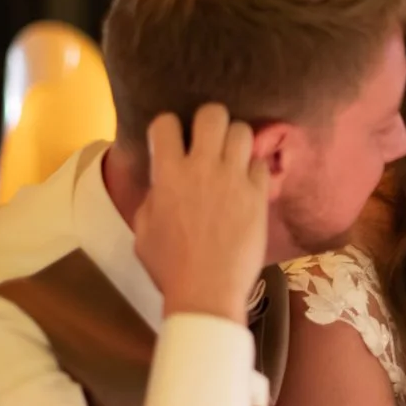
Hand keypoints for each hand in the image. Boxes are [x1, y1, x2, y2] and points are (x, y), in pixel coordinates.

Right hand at [135, 104, 269, 323]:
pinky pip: (261, 163)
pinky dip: (254, 169)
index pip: (166, 123)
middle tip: (209, 139)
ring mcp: (233, 179)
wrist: (207, 292)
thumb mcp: (144, 230)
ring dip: (236, 141)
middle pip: (212, 114)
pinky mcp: (258, 196)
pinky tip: (248, 184)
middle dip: (210, 121)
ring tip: (233, 158)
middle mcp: (201, 168)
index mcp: (168, 174)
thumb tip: (162, 185)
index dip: (169, 127)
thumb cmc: (169, 267)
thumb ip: (153, 198)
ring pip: (243, 131)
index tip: (173, 141)